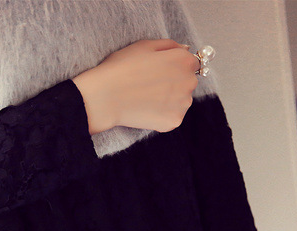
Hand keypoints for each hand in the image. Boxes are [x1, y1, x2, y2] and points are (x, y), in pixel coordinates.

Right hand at [73, 38, 199, 134]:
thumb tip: (185, 49)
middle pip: (188, 81)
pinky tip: (146, 110)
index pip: (191, 62)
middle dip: (174, 82)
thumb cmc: (121, 68)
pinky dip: (162, 115)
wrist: (105, 97)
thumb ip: (169, 45)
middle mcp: (189, 81)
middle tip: (150, 85)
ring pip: (182, 100)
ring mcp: (183, 103)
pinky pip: (173, 116)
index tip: (158, 71)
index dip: (174, 65)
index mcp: (183, 60)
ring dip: (169, 99)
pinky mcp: (174, 121)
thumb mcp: (144, 45)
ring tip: (147, 98)